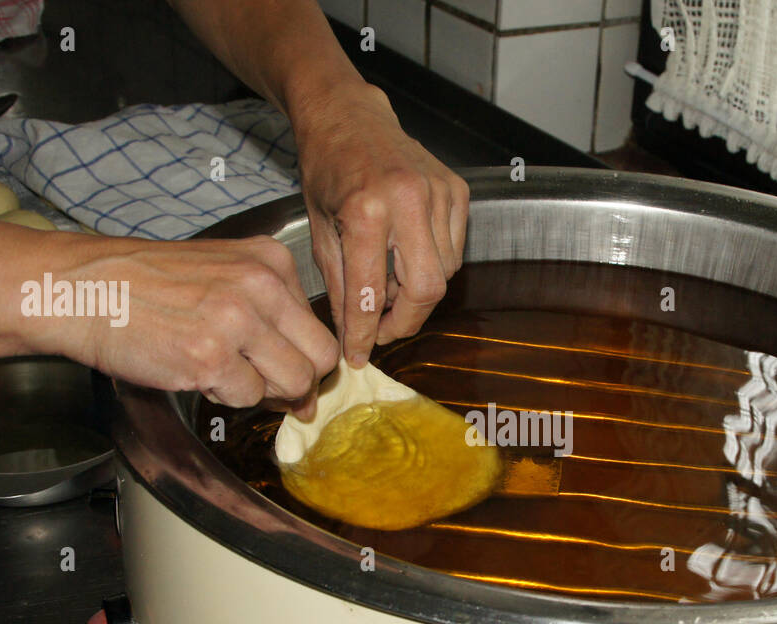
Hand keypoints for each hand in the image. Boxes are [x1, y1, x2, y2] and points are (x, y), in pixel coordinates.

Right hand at [35, 232, 338, 407]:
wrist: (83, 288)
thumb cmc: (146, 284)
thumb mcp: (221, 271)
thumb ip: (270, 311)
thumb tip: (308, 376)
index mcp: (271, 260)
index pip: (320, 324)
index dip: (304, 355)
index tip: (281, 364)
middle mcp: (262, 286)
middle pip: (321, 358)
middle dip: (298, 382)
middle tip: (266, 385)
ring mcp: (238, 322)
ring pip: (293, 383)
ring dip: (263, 392)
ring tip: (224, 373)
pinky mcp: (211, 358)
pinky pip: (248, 399)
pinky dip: (226, 397)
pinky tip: (196, 372)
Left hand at [295, 82, 468, 366]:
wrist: (348, 116)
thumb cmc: (328, 170)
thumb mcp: (320, 231)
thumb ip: (340, 286)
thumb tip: (353, 336)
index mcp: (365, 210)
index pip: (369, 293)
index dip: (364, 333)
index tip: (358, 354)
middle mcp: (408, 199)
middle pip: (426, 290)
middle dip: (405, 321)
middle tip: (382, 331)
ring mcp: (439, 192)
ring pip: (444, 273)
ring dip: (416, 293)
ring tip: (388, 287)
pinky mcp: (457, 190)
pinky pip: (454, 250)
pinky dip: (433, 265)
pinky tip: (407, 258)